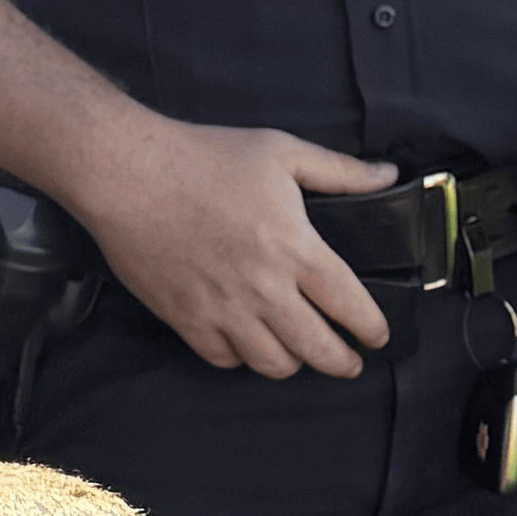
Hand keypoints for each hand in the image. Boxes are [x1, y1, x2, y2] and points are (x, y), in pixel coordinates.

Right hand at [90, 118, 399, 381]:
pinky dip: (241, 358)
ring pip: (272, 364)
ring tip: (299, 353)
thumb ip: (340, 171)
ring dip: (293, 363)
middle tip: (349, 363)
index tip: (378, 336)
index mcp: (295, 248)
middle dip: (342, 362)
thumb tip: (387, 176)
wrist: (129, 174)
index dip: (372, 328)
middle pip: (317, 349)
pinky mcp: (185, 318)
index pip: (350, 306)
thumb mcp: (282, 151)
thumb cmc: (204, 158)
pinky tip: (247, 343)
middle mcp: (264, 288)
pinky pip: (223, 359)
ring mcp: (223, 309)